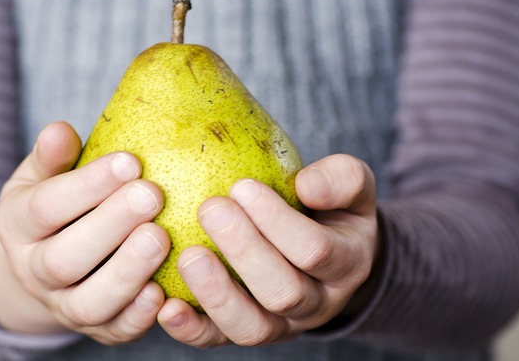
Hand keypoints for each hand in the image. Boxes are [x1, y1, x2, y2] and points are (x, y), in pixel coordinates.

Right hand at [0, 122, 169, 343]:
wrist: (45, 262)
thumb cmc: (57, 206)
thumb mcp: (43, 177)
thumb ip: (52, 157)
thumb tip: (60, 130)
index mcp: (20, 225)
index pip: (46, 207)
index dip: (88, 185)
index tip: (131, 161)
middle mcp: (34, 272)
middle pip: (64, 259)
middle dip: (110, 225)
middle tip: (152, 195)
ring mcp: (64, 306)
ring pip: (88, 303)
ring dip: (127, 273)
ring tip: (161, 238)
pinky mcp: (97, 330)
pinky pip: (114, 332)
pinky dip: (137, 318)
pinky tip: (163, 294)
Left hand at [156, 154, 378, 346]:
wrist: (332, 253)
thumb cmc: (334, 208)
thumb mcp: (352, 185)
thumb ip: (341, 179)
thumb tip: (307, 185)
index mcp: (347, 265)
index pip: (315, 251)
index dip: (278, 223)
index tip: (242, 185)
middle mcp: (317, 303)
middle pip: (283, 292)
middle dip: (245, 252)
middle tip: (210, 208)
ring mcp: (282, 326)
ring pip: (252, 327)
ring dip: (217, 294)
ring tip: (189, 255)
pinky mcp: (248, 331)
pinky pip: (218, 340)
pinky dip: (191, 328)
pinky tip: (165, 304)